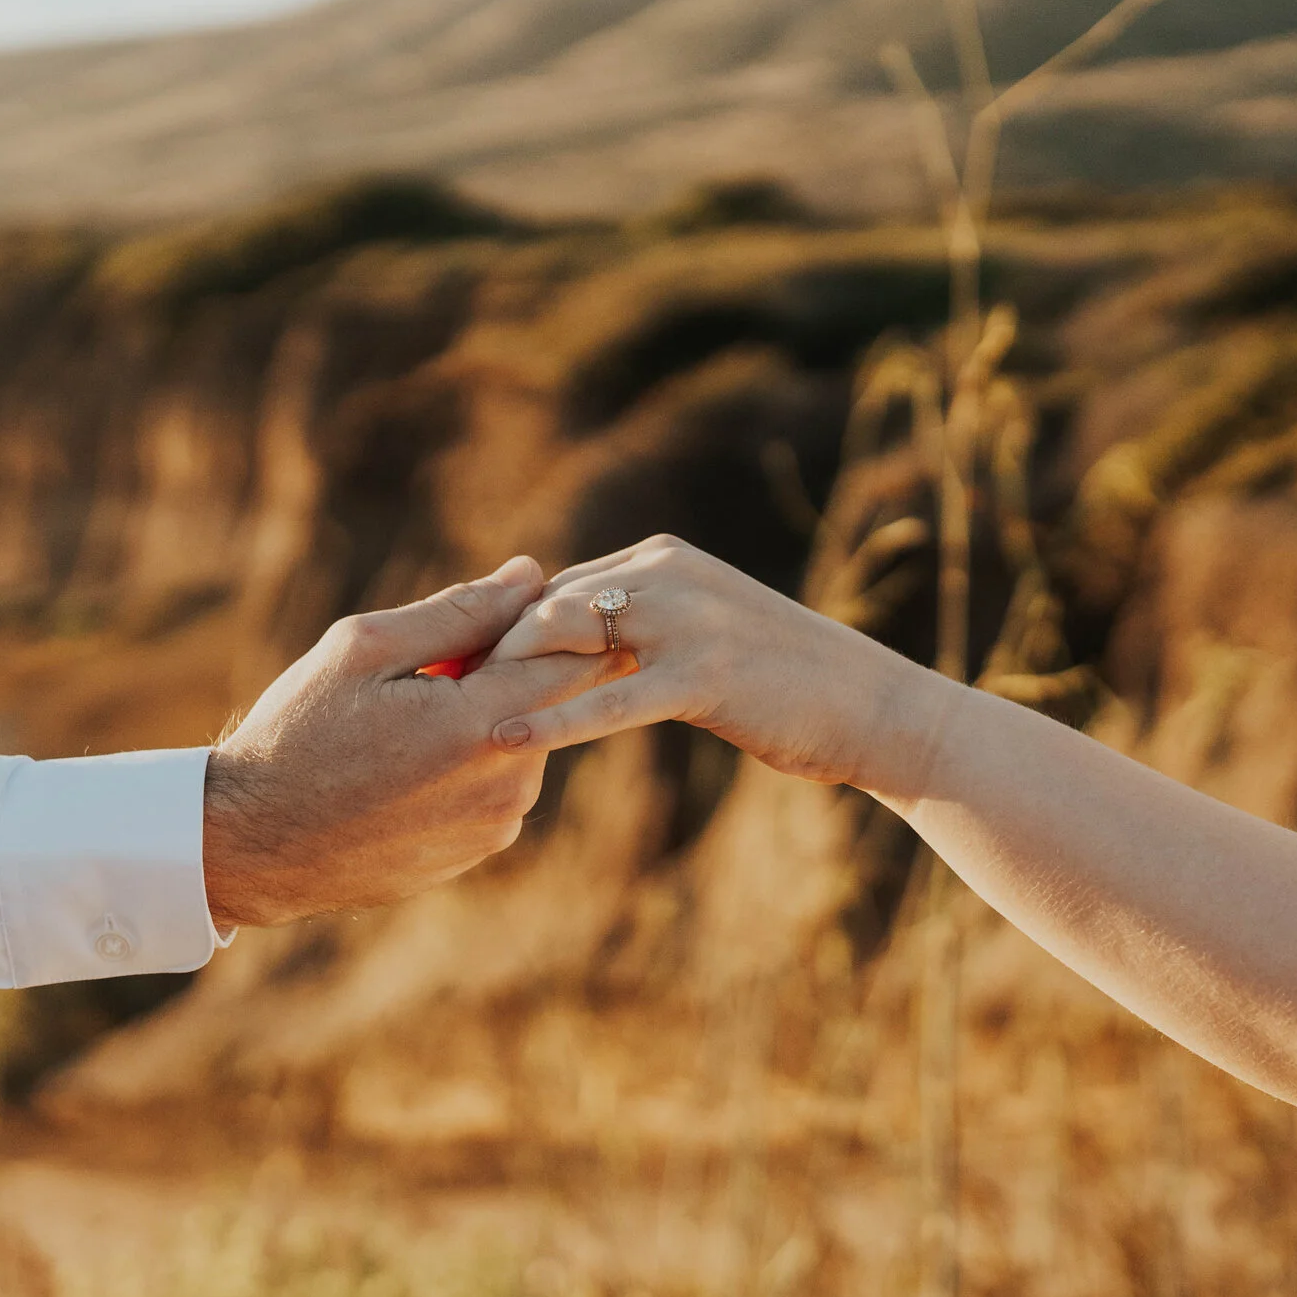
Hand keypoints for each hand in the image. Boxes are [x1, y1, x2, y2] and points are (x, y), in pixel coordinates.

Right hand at [202, 557, 617, 926]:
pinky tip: (406, 762)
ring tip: (411, 716)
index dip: (552, 624)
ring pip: (526, 746)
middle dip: (512, 670)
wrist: (253, 844)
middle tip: (438, 662)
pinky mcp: (476, 853)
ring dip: (490, 719)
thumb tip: (529, 574)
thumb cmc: (300, 734)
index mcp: (482, 726)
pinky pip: (496, 789)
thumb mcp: (365, 649)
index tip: (515, 606)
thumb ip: (459, 611)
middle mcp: (506, 785)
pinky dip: (470, 765)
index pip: (572, 660)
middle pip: (551, 703)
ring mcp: (494, 827)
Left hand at [477, 536, 944, 791]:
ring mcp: (687, 618)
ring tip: (445, 714)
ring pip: (569, 636)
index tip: (442, 664)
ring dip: (505, 675)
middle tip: (424, 693)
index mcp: (662, 559)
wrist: (872, 709)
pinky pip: (610, 698)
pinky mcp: (704, 673)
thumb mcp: (699, 640)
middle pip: (548, 603)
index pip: (555, 586)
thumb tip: (562, 646)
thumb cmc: (783, 684)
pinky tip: (505, 737)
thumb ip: (636, 631)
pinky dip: (553, 717)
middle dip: (484, 647)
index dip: (496, 627)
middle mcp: (667, 572)